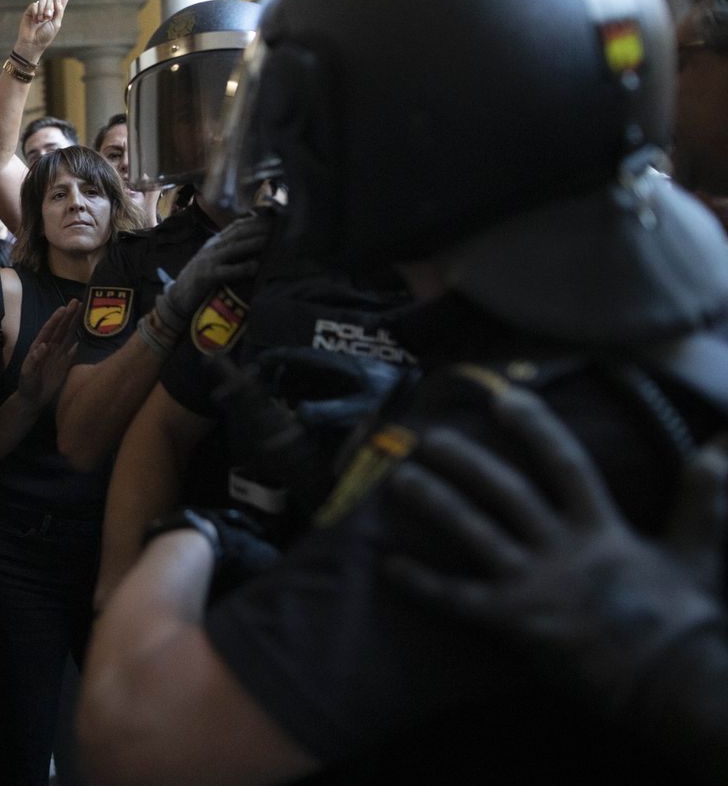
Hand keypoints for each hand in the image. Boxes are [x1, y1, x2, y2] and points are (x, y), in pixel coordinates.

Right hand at [13, 0, 73, 61]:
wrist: (32, 43)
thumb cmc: (45, 36)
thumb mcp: (56, 24)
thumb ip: (59, 10)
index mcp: (57, 12)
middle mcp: (49, 9)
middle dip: (51, 7)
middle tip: (48, 17)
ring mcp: (39, 9)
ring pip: (43, 0)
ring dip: (43, 10)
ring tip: (41, 20)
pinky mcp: (31, 10)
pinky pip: (35, 4)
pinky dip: (36, 12)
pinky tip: (34, 20)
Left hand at [18, 299, 81, 405]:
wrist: (32, 399)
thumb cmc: (26, 385)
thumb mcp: (27, 373)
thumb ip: (34, 360)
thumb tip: (42, 346)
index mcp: (39, 347)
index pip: (49, 330)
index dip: (56, 319)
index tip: (63, 308)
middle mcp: (50, 348)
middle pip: (61, 328)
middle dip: (68, 315)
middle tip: (76, 301)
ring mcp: (58, 355)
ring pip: (68, 336)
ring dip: (74, 324)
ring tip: (82, 311)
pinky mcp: (64, 364)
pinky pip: (72, 351)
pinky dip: (78, 343)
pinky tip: (85, 335)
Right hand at [153, 213, 271, 334]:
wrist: (177, 298)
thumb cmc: (200, 281)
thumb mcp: (214, 262)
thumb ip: (229, 253)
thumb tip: (254, 246)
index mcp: (214, 244)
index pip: (236, 226)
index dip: (255, 221)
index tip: (274, 217)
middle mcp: (211, 248)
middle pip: (237, 233)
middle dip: (258, 227)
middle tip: (279, 224)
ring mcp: (207, 262)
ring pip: (233, 248)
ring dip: (253, 243)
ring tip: (270, 239)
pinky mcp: (205, 277)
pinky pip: (225, 271)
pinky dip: (241, 268)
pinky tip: (254, 267)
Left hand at [383, 384, 727, 718]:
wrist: (673, 684)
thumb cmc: (685, 620)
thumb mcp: (699, 553)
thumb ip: (702, 500)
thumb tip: (718, 449)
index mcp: (603, 529)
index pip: (565, 464)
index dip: (535, 428)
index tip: (504, 398)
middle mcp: (562, 550)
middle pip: (506, 492)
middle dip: (466, 461)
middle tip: (429, 436)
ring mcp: (535, 585)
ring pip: (474, 533)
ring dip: (435, 504)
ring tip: (400, 479)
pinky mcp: (515, 623)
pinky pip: (458, 600)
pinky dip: (422, 584)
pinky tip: (388, 566)